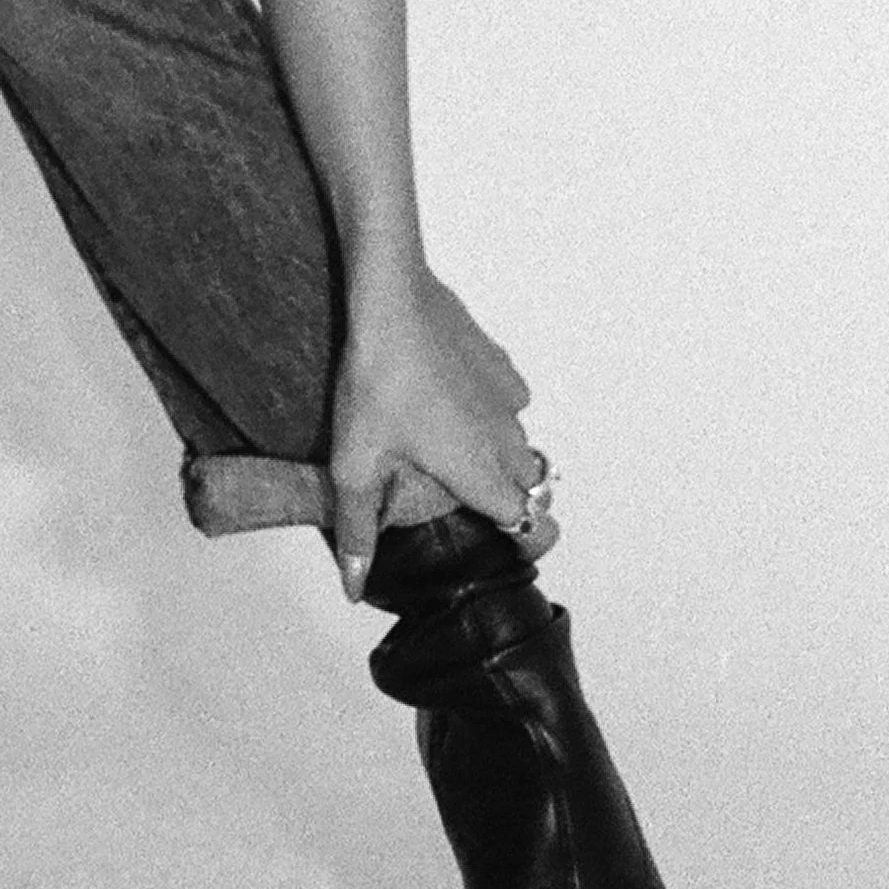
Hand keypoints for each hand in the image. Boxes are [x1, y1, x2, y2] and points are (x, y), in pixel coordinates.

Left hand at [329, 263, 547, 596]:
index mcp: (481, 473)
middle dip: (507, 498)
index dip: (525, 541)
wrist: (391, 300)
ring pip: (520, 442)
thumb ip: (359, 530)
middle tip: (458, 494)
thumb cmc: (377, 383)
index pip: (533, 525)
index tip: (503, 545)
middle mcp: (507, 439)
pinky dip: (491, 409)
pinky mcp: (500, 362)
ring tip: (447, 445)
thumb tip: (355, 587)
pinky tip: (450, 398)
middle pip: (529, 487)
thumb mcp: (355, 465)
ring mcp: (508, 398)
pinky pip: (509, 400)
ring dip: (497, 452)